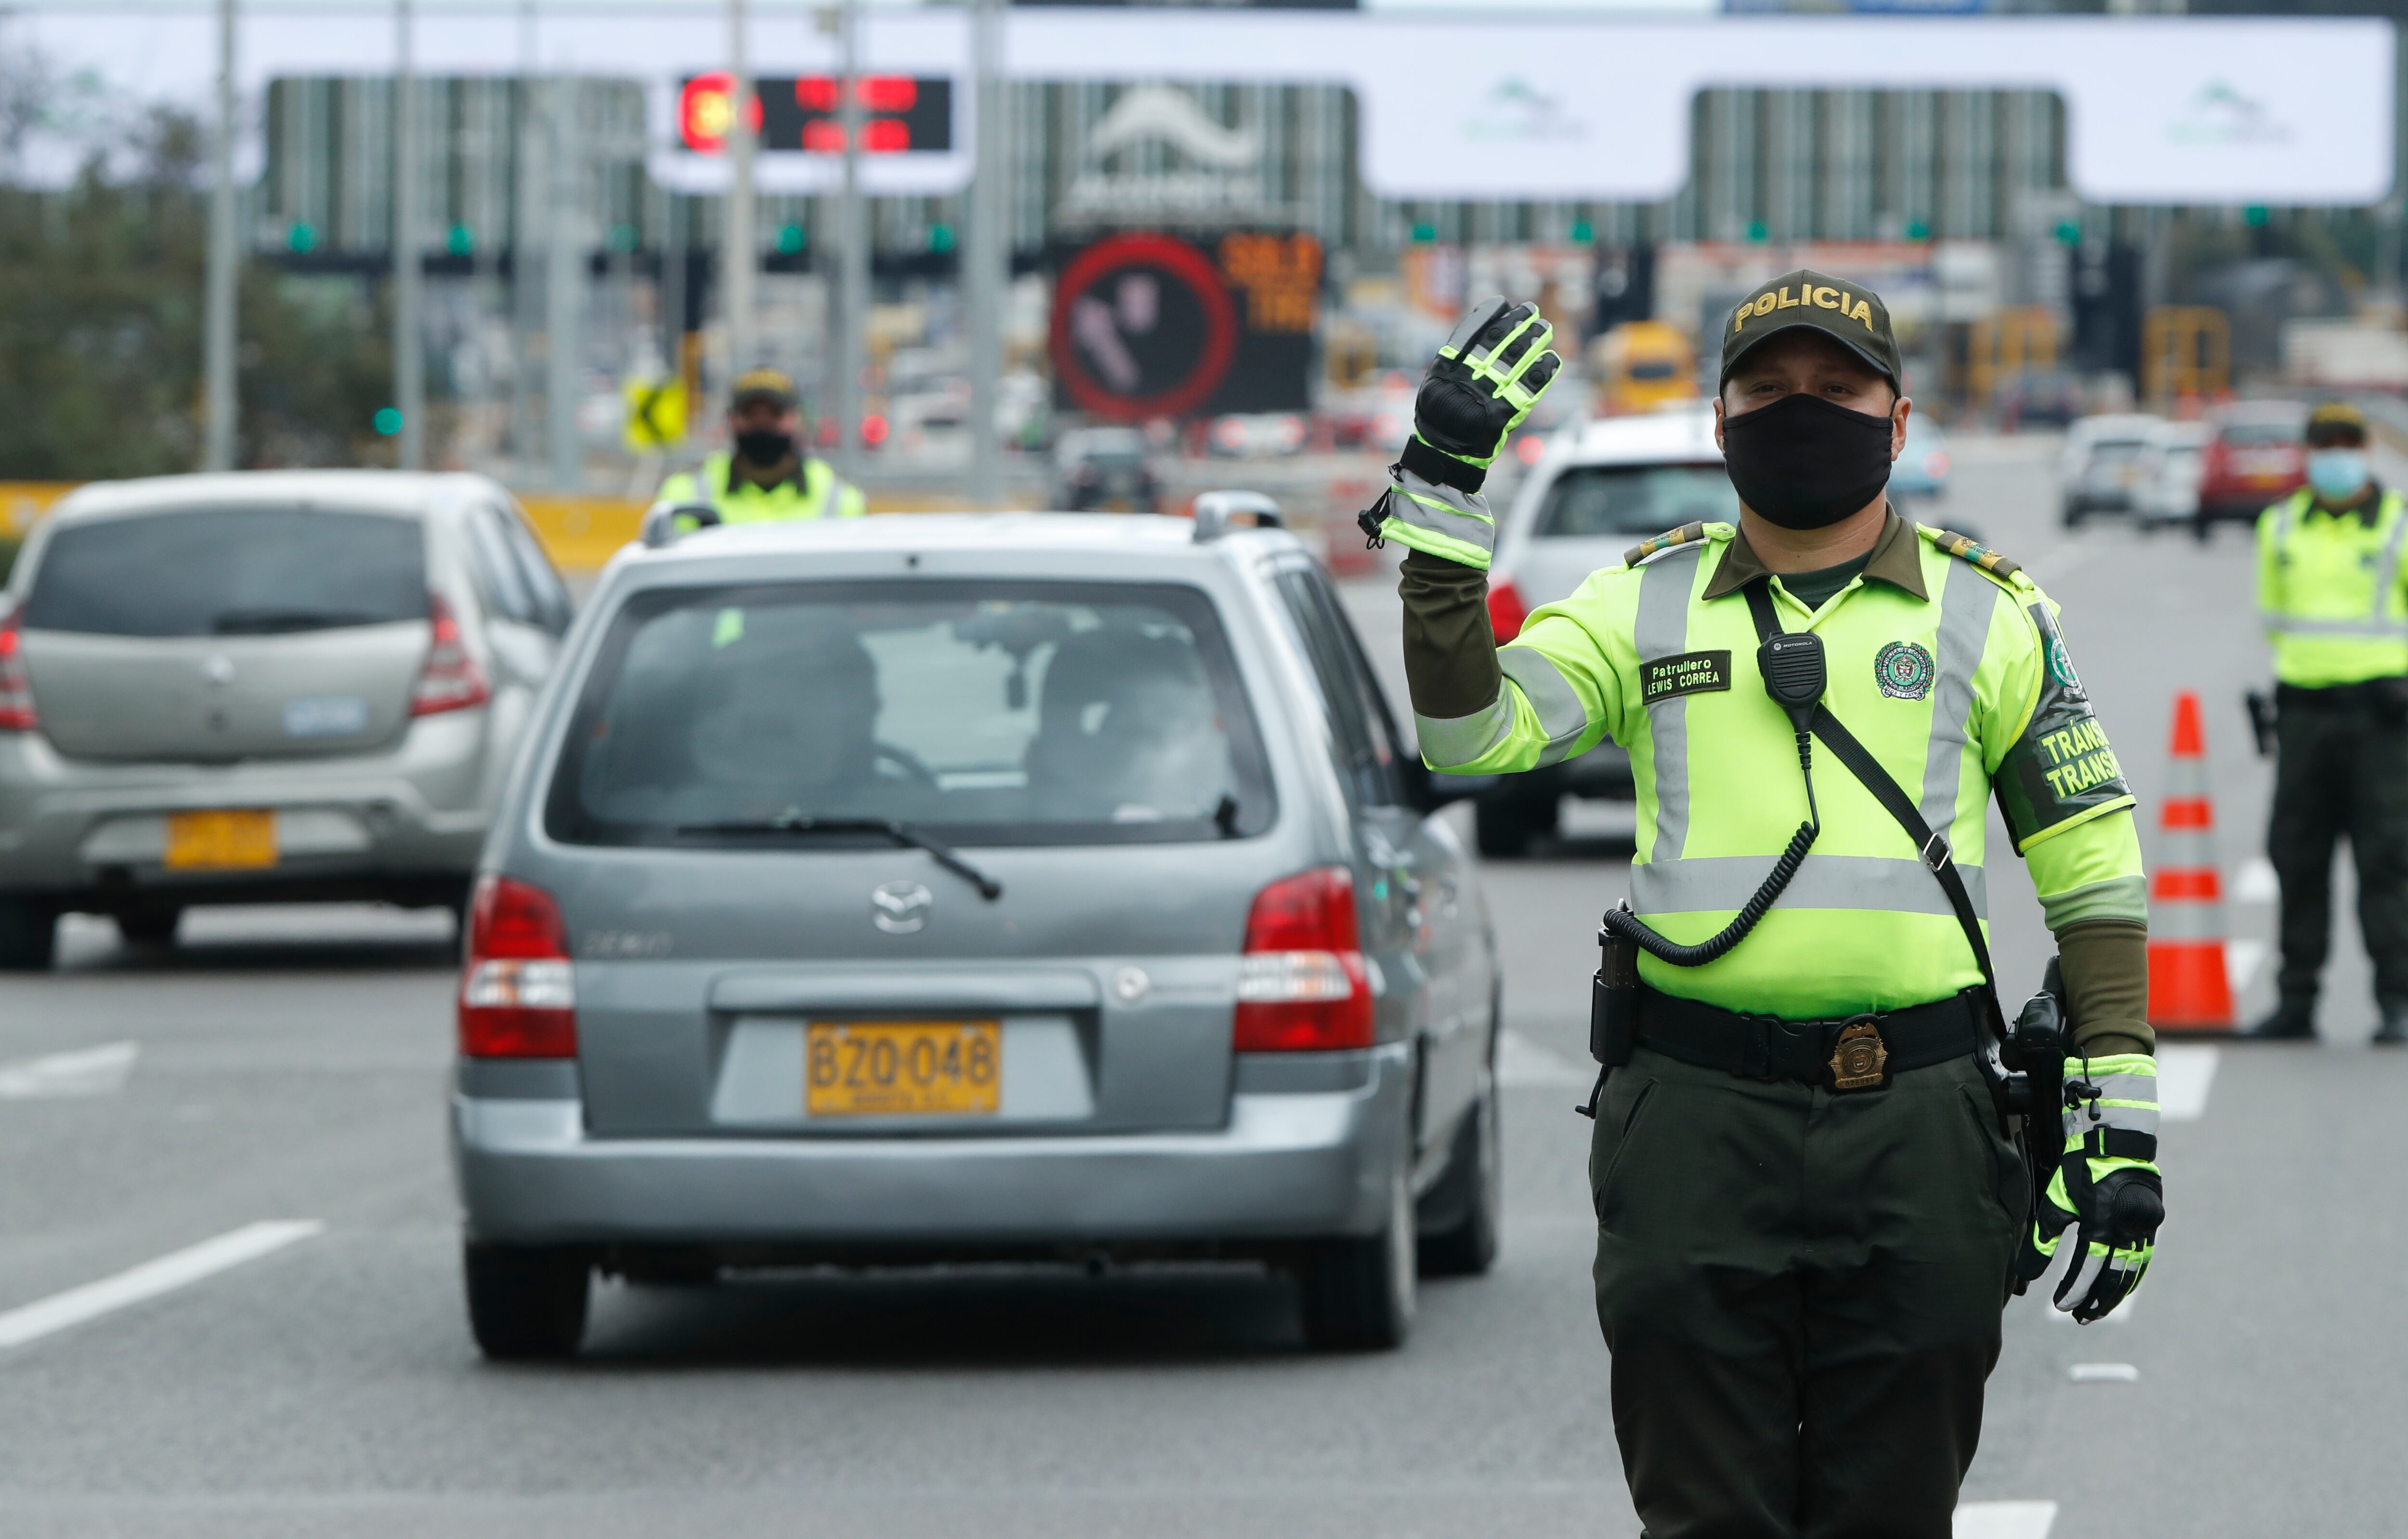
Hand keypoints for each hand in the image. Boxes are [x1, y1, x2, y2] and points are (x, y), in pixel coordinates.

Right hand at [1362, 298, 1561, 571]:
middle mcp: (1469, 376)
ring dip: (1535, 340)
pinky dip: (1544, 371)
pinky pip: (1531, 386)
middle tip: (1533, 313)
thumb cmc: (1439, 420)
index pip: (1473, 329)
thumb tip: (1479, 333)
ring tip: (1545, 329)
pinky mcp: (1505, 412)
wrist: (1443, 456)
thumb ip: (1456, 358)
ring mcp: (1487, 393)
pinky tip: (1552, 360)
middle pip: (1500, 339)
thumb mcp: (1437, 383)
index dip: (1490, 314)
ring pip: (1517, 357)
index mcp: (1449, 366)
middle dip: (1519, 323)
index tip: (1504, 303)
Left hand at [2015, 1051, 2162, 1322]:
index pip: (2088, 1269)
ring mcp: (2143, 1229)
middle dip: (2096, 1300)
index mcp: (2102, 1225)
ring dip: (2114, 1294)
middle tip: (2080, 1318)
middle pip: (2113, 1277)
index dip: (2074, 1290)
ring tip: (2097, 1311)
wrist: (2115, 1141)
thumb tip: (2027, 1273)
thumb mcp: (2056, 1200)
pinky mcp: (2150, 1225)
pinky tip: (2120, 1289)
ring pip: (2131, 1272)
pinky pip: (2142, 1259)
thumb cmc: (2080, 1168)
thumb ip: (2044, 1238)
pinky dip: (2130, 1277)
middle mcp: (2127, 1231)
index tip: (2061, 1306)